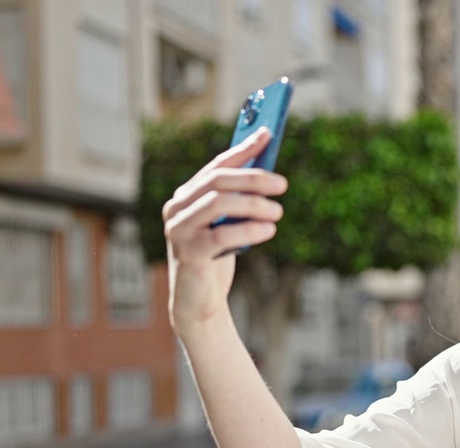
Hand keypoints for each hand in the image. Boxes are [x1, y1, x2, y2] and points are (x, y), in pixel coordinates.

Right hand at [162, 127, 288, 333]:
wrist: (199, 301)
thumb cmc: (216, 258)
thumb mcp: (228, 224)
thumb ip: (239, 200)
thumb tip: (269, 172)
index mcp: (186, 197)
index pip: (216, 165)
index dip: (243, 149)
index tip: (268, 135)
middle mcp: (177, 208)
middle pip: (218, 181)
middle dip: (253, 178)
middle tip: (282, 184)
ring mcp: (179, 230)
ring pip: (218, 203)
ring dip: (254, 204)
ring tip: (279, 211)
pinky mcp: (188, 253)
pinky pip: (222, 234)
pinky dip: (250, 229)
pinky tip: (269, 229)